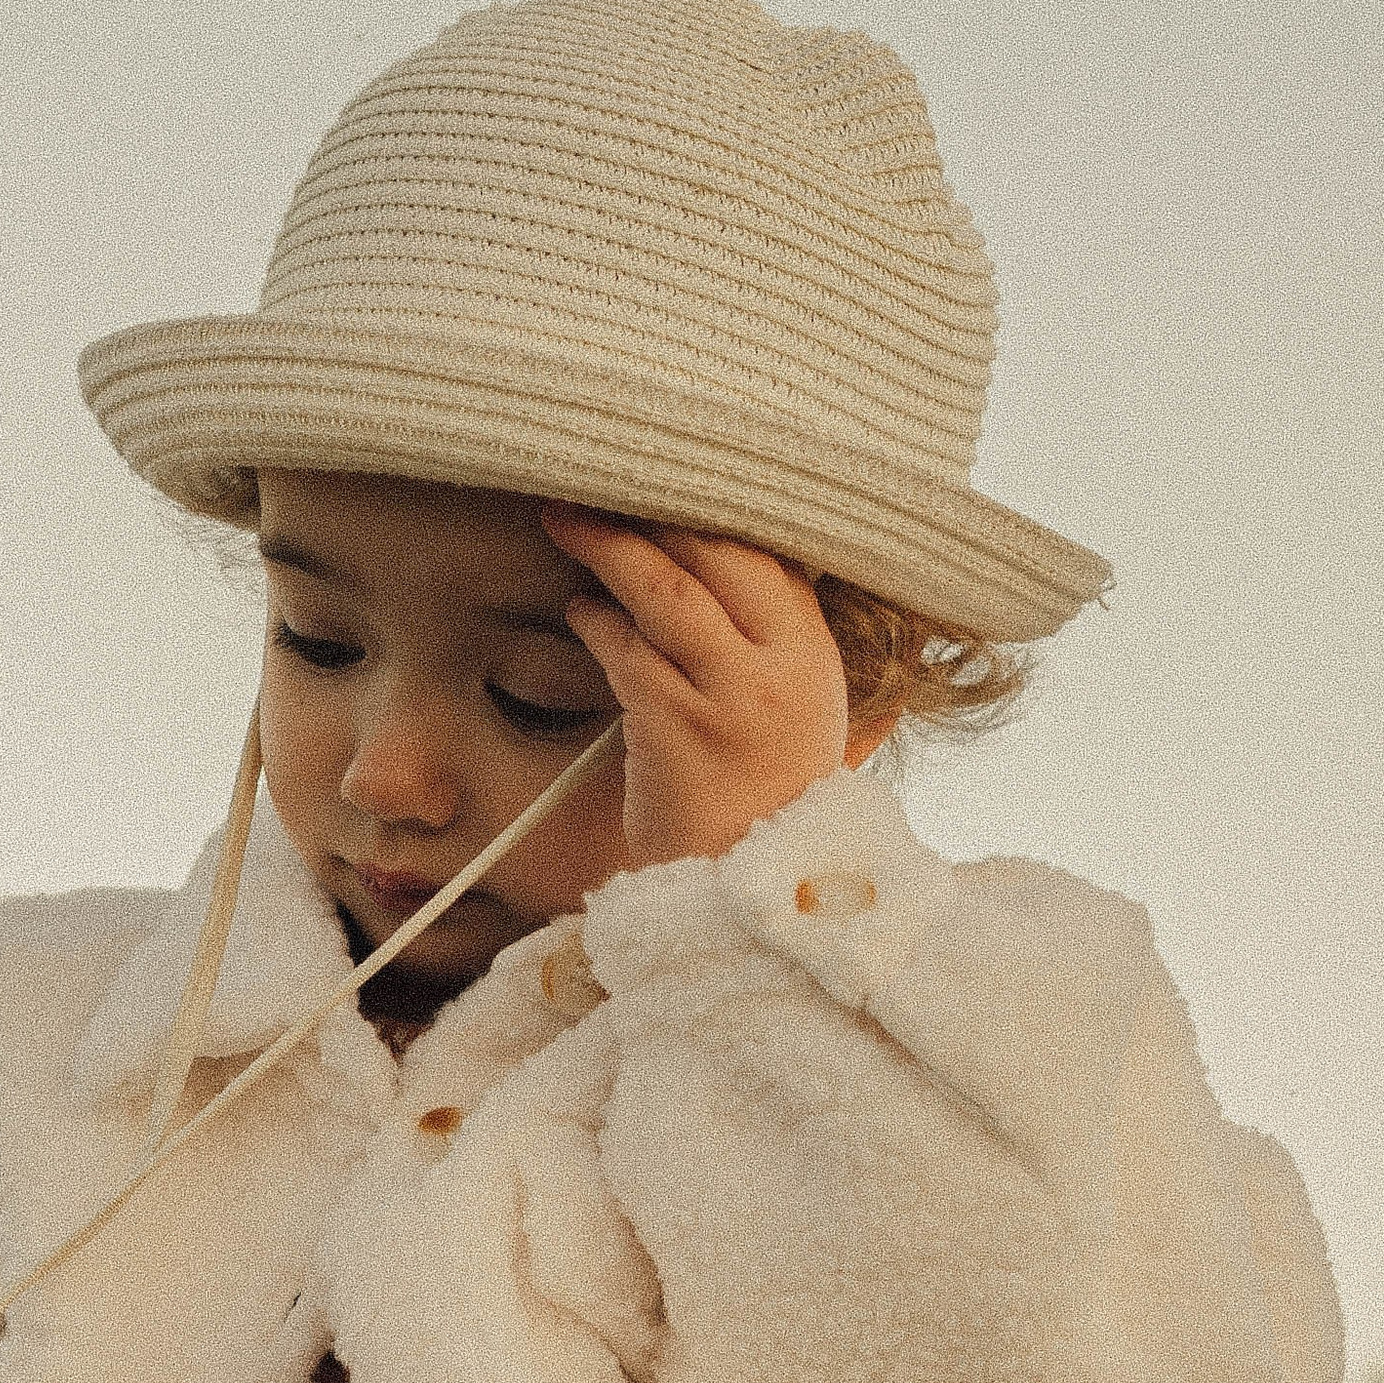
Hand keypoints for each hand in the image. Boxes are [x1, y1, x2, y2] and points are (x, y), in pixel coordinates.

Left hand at [537, 507, 855, 865]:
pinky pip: (627, 651)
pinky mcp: (677, 729)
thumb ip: (796, 662)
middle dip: (652, 511)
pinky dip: (596, 622)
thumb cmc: (758, 811)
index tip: (661, 483)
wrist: (738, 899)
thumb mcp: (809, 730)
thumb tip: (812, 591)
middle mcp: (783, 671)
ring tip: (568, 522)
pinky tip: (579, 610)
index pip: (768, 553)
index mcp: (815, 659)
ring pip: (666, 593)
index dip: (709, 510)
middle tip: (598, 483)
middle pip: (718, 555)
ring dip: (609, 550)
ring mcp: (732, 699)